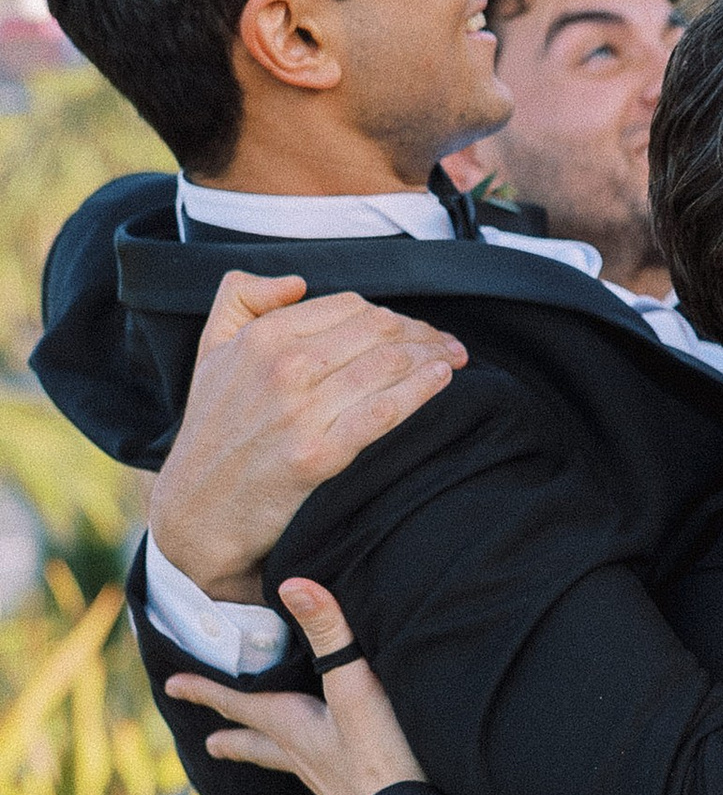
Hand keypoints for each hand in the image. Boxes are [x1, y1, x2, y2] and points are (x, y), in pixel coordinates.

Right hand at [149, 273, 469, 599]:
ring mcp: (300, 412)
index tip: (416, 327)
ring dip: (431, 355)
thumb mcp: (208, 350)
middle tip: (448, 342)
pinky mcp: (318, 456)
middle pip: (377, 332)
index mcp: (260, 338)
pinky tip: (442, 379)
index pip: (350, 308)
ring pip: (387, 365)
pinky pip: (385, 412)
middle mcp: (281, 368)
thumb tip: (295, 281)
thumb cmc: (211, 431)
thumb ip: (240, 298)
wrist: (196, 512)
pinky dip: (421, 389)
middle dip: (421, 333)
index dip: (392, 314)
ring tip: (454, 357)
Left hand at [168, 579, 426, 794]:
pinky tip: (330, 775)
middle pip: (259, 744)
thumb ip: (330, 633)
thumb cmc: (384, 757)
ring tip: (262, 759)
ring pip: (289, 764)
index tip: (171, 686)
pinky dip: (315, 769)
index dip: (205, 690)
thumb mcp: (355, 685)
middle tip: (208, 745)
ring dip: (270, 755)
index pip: (239, 703)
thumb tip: (293, 584)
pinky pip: (325, 778)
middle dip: (234, 738)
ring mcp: (333, 782)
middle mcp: (306, 757)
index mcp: (294, 728)